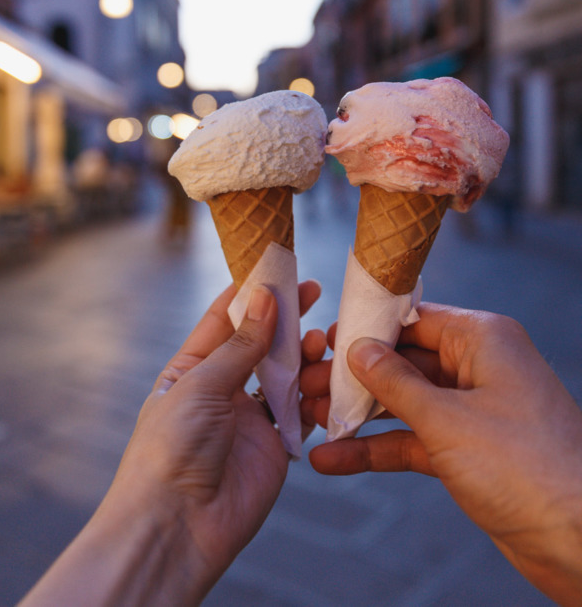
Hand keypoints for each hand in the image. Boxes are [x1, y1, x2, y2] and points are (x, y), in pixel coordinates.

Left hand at [20, 279, 320, 606]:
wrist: (177, 527)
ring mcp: (248, 418)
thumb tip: (264, 298)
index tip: (278, 267)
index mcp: (192, 368)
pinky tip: (327, 379)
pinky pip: (301, 412)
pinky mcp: (273, 446)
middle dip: (287, 318)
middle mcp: (221, 389)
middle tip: (315, 292)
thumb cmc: (170, 449)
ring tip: (320, 343)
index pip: (223, 319)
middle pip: (260, 343)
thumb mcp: (201, 385)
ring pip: (285, 374)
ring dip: (304, 356)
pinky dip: (315, 395)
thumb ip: (240, 344)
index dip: (251, 292)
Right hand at [300, 304, 581, 606]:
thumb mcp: (447, 419)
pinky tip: (334, 458)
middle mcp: (477, 368)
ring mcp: (472, 410)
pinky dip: (377, 448)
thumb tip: (358, 350)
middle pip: (403, 361)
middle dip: (353, 376)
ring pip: (403, 402)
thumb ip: (396, 383)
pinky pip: (412, 439)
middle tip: (305, 384)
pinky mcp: (467, 450)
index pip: (415, 318)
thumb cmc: (526, 466)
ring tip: (308, 418)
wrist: (579, 540)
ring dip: (358, 414)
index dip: (368, 327)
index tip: (327, 337)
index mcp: (482, 339)